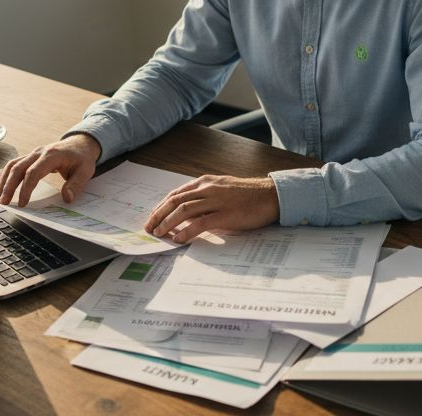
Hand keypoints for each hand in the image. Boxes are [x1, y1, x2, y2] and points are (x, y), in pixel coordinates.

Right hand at [0, 133, 100, 206]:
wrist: (80, 144)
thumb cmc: (82, 158)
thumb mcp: (86, 171)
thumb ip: (76, 184)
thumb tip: (67, 198)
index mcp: (52, 155)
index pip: (33, 172)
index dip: (26, 188)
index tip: (23, 203)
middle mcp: (38, 153)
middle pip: (18, 168)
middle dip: (8, 186)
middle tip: (3, 203)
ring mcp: (32, 154)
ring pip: (12, 166)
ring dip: (3, 182)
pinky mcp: (29, 158)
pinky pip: (13, 165)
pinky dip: (5, 177)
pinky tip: (1, 188)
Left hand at [144, 175, 279, 242]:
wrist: (271, 195)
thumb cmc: (248, 195)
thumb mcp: (222, 190)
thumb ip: (204, 198)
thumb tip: (187, 213)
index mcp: (206, 182)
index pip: (176, 193)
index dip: (161, 206)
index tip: (152, 217)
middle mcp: (208, 188)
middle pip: (175, 201)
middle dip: (159, 215)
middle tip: (149, 228)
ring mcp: (216, 200)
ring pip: (184, 210)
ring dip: (168, 223)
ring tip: (160, 234)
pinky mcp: (225, 214)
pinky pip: (200, 223)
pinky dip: (186, 231)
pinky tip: (179, 239)